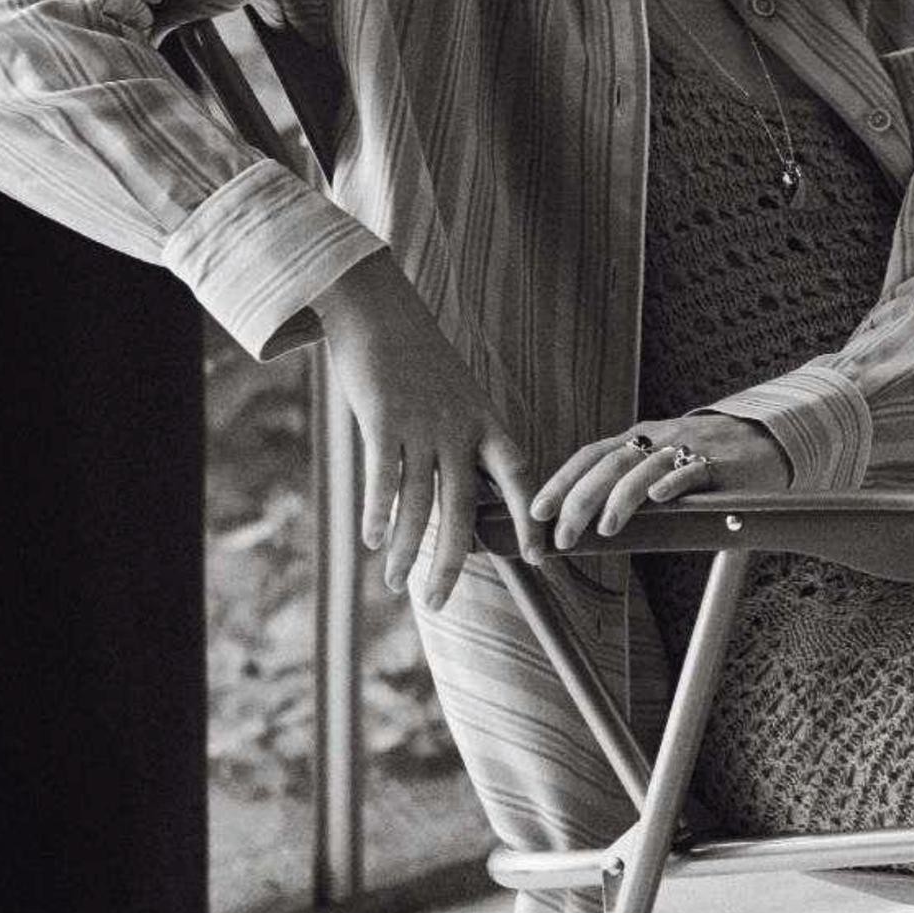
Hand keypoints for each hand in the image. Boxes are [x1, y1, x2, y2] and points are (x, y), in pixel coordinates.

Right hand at [312, 252, 546, 610]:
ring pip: (418, 502)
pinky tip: (372, 541)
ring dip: (406, 550)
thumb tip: (467, 489)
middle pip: (462, 508)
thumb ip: (465, 440)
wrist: (380, 309)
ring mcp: (421, 424)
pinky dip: (377, 514)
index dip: (531, 518)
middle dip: (451, 561)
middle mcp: (460, 428)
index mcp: (486, 423)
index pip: (521, 477)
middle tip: (438, 603)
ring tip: (395, 584)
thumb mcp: (458, 395)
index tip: (540, 557)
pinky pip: (382, 478)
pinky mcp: (382, 419)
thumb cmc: (418, 358)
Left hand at [534, 410, 792, 549]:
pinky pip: (692, 470)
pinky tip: (659, 499)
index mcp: (639, 438)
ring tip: (604, 529)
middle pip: (608, 466)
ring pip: (643, 469)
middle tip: (563, 537)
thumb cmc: (710, 459)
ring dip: (620, 499)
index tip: (537, 512)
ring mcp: (687, 448)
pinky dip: (674, 482)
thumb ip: (633, 484)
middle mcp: (657, 439)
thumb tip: (592, 524)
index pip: (590, 456)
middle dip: (580, 501)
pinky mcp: (719, 462)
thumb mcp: (664, 462)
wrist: (768, 438)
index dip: (560, 482)